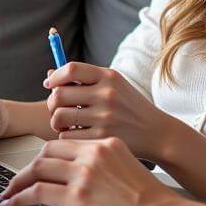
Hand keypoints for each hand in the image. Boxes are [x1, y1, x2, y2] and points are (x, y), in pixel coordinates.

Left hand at [0, 137, 178, 205]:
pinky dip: (19, 198)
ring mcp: (84, 173)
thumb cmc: (150, 204)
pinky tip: (12, 204)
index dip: (46, 156)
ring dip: (18, 182)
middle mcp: (93, 153)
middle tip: (19, 181)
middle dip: (29, 167)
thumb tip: (82, 182)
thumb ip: (103, 169)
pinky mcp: (77, 196)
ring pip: (37, 168)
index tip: (37, 167)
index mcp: (106, 144)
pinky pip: (36, 192)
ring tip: (9, 194)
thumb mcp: (126, 172)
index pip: (65, 143)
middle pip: (47, 151)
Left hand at [45, 63, 171, 161]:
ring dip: (57, 121)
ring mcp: (105, 116)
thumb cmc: (129, 107)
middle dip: (52, 102)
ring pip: (59, 116)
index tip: (50, 84)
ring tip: (65, 123)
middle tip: (57, 108)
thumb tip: (49, 76)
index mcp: (109, 76)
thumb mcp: (114, 86)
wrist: (155, 132)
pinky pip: (67, 136)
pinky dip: (67, 136)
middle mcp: (107, 94)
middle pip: (59, 94)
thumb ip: (84, 80)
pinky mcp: (102, 137)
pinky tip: (77, 135)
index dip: (55, 76)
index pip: (71, 69)